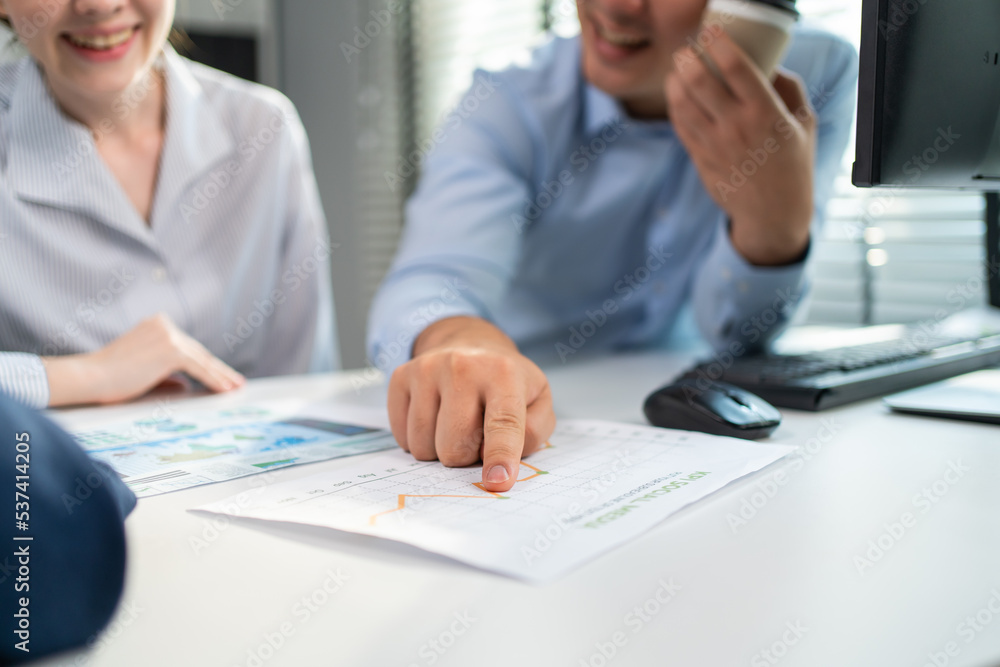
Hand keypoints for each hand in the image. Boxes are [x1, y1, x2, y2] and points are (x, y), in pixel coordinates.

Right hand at [44, 313, 244, 406]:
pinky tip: (225, 389)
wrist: (90, 376)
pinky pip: (199, 368)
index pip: (188, 347)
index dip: (207, 363)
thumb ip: (165, 374)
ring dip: (221, 376)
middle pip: (198, 352)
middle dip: (219, 369)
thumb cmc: (110, 377)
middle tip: (236, 382)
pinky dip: (214, 379)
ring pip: (202, 359)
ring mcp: (168, 335)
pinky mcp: (171, 350)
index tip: (223, 374)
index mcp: (157, 325)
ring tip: (236, 388)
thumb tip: (184, 384)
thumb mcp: (144, 371)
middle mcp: (165, 325)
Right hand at [387, 316, 555, 492]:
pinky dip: (419, 440)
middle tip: (476, 435)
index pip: (503, 422)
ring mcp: (426, 369)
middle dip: (466, 456)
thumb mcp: (537, 400)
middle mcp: (462, 367)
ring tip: (455, 425)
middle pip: (455, 446)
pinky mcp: (401, 377)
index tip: (497, 482)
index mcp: (503, 373)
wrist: (468, 344)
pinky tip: (434, 419)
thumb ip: (533, 433)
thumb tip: (505, 463)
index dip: (500, 456)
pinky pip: (402, 436)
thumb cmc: (506, 383)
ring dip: (440, 450)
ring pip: (424, 446)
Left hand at [666, 28, 817, 265]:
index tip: (711, 31)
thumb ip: (790, 89)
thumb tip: (771, 64)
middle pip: (700, 82)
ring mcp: (715, 144)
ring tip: (678, 68)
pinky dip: (675, 105)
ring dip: (675, 81)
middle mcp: (737, 127)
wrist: (773, 213)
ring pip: (682, 103)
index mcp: (766, 113)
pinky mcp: (701, 158)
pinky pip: (680, 125)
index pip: (737, 68)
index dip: (719, 44)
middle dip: (688, 58)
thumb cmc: (793, 164)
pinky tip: (677, 94)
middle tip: (686, 49)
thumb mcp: (804, 124)